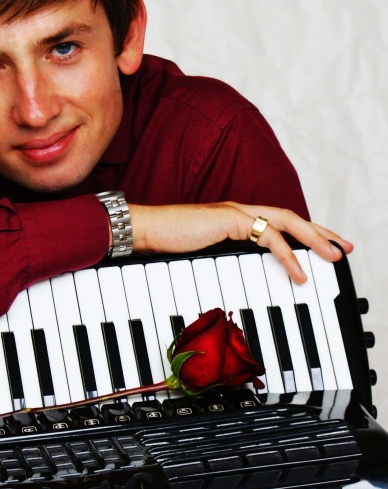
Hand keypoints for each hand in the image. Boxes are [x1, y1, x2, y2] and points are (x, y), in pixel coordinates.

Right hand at [128, 202, 352, 283]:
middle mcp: (240, 210)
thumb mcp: (205, 256)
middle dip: (321, 233)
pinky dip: (287, 254)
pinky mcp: (230, 218)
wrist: (145, 231)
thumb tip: (243, 278)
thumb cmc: (167, 244)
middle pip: (292, 218)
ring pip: (288, 221)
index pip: (279, 223)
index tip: (323, 248)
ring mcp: (236, 212)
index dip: (305, 234)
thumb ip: (225, 259)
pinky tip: (298, 271)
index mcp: (236, 218)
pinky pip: (268, 235)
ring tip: (332, 256)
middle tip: (343, 248)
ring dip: (314, 239)